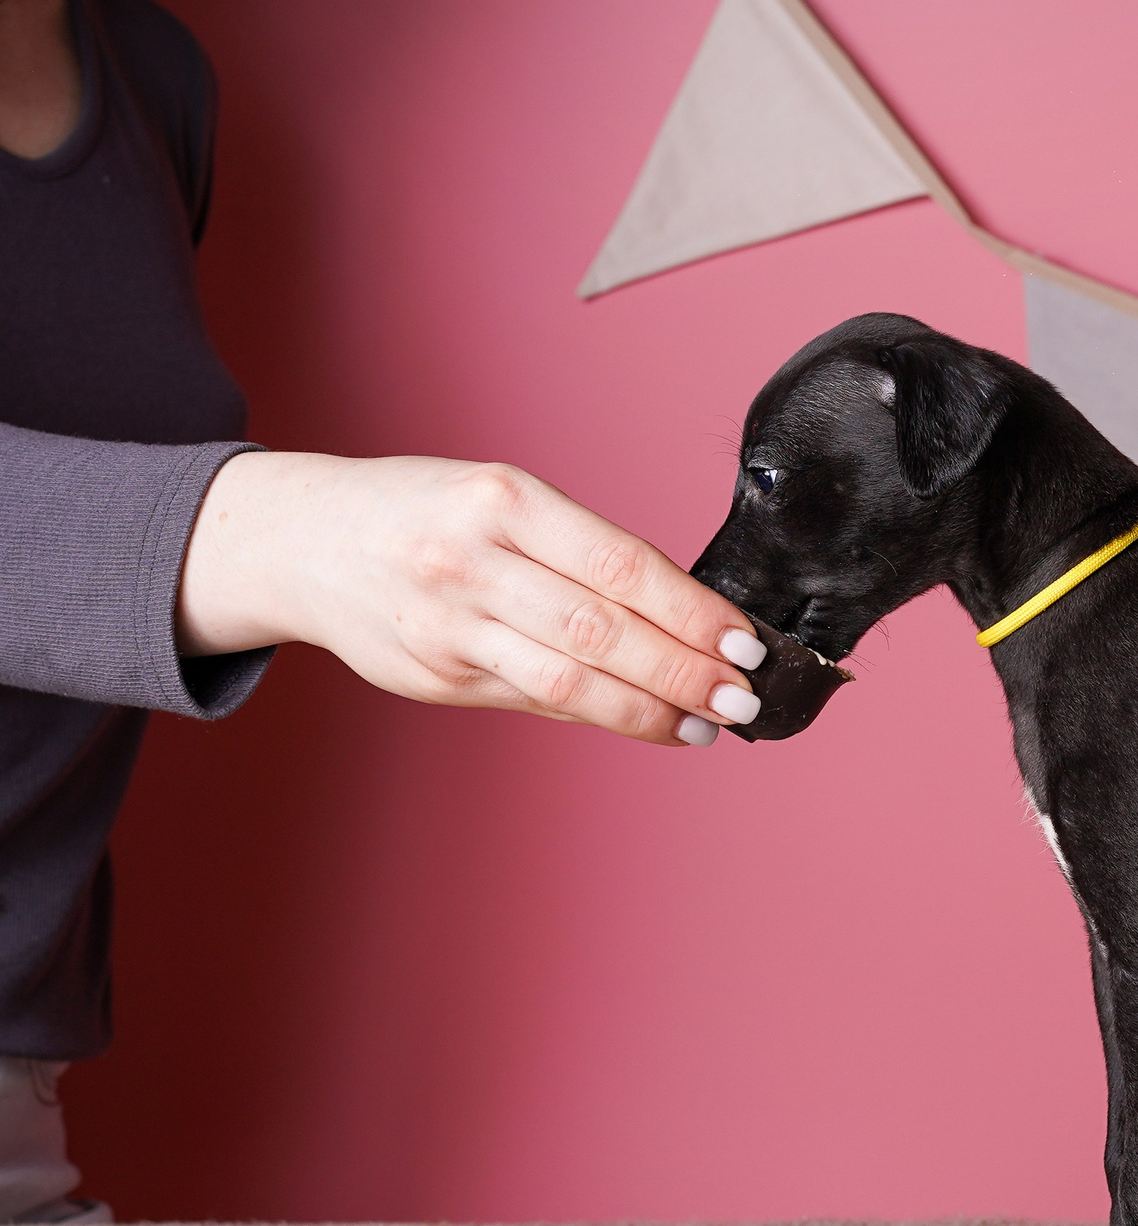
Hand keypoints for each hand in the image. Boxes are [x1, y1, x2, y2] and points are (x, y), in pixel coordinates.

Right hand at [177, 453, 767, 746]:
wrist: (303, 540)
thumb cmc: (427, 512)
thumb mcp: (503, 500)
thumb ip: (582, 556)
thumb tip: (685, 619)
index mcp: (503, 501)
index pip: (622, 565)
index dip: (693, 612)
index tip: (746, 644)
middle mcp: (471, 562)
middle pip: (602, 632)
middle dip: (685, 672)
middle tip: (745, 698)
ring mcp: (448, 626)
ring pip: (568, 680)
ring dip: (650, 710)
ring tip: (707, 724)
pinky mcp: (434, 676)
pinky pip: (534, 699)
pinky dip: (600, 713)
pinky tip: (647, 722)